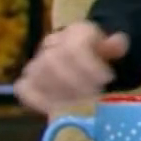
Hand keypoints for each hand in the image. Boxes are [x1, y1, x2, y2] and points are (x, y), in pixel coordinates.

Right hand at [13, 22, 129, 114]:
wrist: (85, 53)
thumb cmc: (99, 53)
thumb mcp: (113, 47)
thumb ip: (115, 46)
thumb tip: (116, 44)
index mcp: (74, 32)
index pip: (74, 46)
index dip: (89, 65)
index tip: (107, 78)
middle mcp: (51, 44)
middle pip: (52, 61)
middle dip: (74, 81)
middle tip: (94, 94)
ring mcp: (36, 61)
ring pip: (36, 75)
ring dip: (60, 93)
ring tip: (80, 102)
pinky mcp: (28, 79)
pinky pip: (23, 89)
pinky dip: (37, 100)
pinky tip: (56, 108)